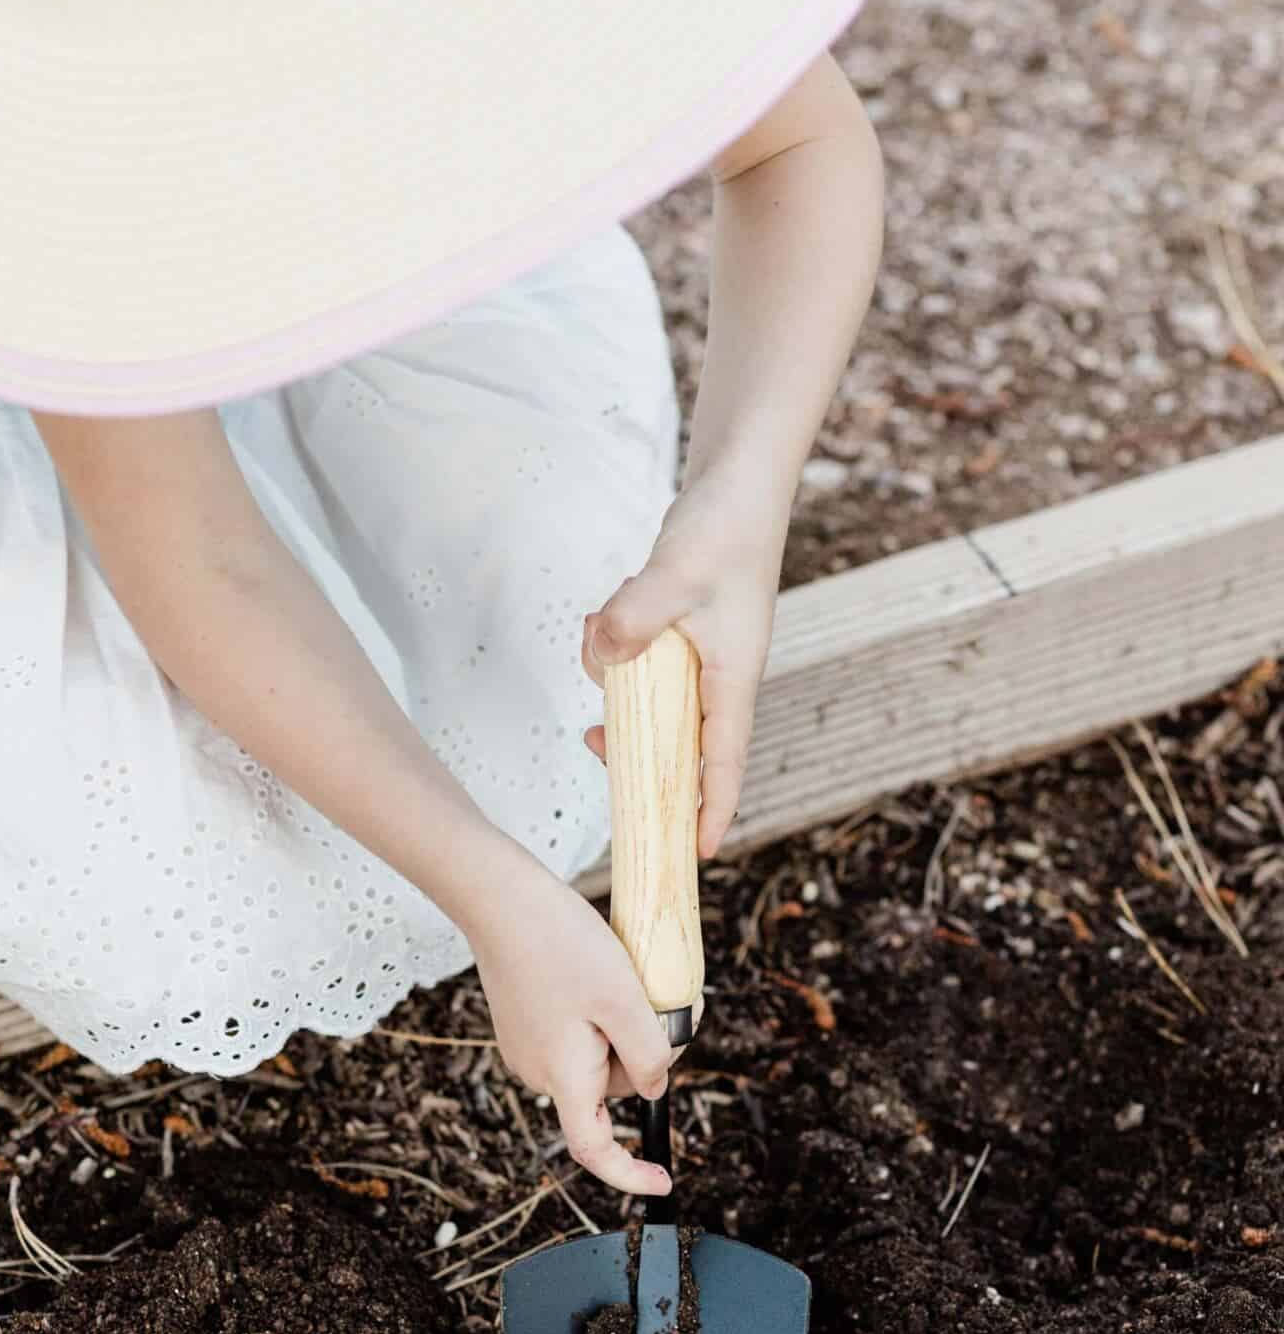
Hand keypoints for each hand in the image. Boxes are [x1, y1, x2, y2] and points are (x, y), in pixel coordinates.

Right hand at [465, 858, 677, 1196]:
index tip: (663, 1182)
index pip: (595, 1150)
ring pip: (599, 1058)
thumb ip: (648, 1053)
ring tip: (628, 976)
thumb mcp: (624, 998)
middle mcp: (540, 1072)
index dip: (631, 1174)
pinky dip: (602, 1015)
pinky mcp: (527, 1024)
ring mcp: (529, 1047)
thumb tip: (655, 1089)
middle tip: (662, 999)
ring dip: (625, 1028)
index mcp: (563, 1076)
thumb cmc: (560, 943)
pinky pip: (580, 1036)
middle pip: (611, 1088)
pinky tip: (599, 972)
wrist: (499, 898)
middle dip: (644, 1054)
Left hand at [581, 460, 787, 856]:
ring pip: (650, 697)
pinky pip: (641, 660)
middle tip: (596, 745)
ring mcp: (700, 654)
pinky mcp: (681, 631)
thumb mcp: (675, 575)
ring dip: (614, 681)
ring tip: (595, 638)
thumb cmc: (724, 527)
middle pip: (680, 743)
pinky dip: (615, 646)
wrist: (738, 479)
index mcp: (733, 679)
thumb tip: (600, 660)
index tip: (698, 854)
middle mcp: (721, 676)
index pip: (724, 763)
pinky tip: (603, 615)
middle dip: (636, 750)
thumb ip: (635, 620)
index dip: (712, 811)